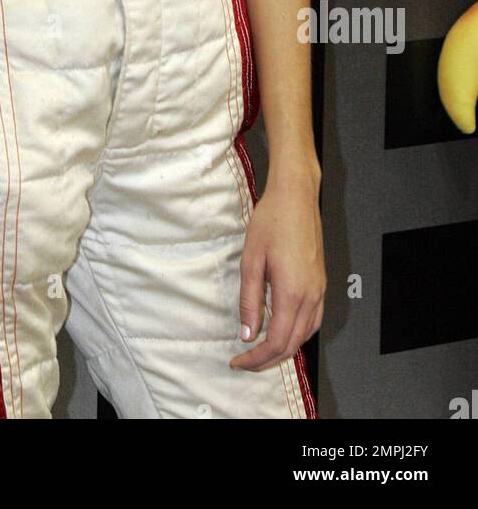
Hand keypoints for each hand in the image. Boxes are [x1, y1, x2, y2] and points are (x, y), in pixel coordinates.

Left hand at [230, 169, 325, 372]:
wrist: (296, 196)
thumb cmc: (272, 221)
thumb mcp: (251, 260)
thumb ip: (250, 301)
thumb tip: (247, 334)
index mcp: (292, 293)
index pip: (276, 342)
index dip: (256, 359)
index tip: (237, 361)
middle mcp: (311, 297)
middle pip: (292, 345)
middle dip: (268, 360)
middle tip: (245, 361)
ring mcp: (319, 290)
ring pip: (305, 335)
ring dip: (284, 349)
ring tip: (260, 350)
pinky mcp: (321, 283)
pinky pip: (313, 321)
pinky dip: (297, 334)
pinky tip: (283, 330)